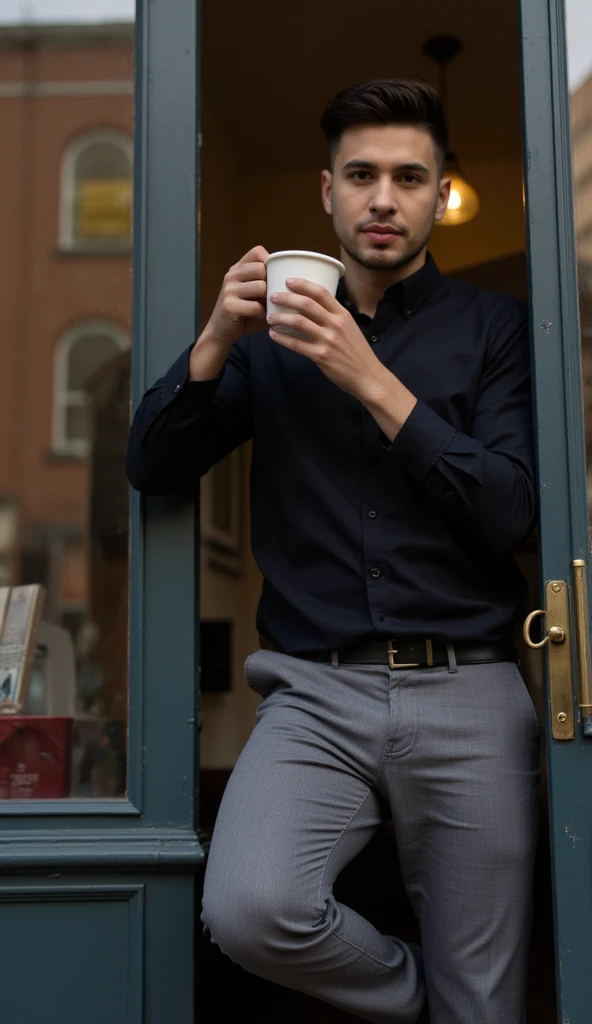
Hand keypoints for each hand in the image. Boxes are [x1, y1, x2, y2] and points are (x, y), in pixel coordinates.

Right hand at [204, 245, 268, 349]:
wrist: (221, 331)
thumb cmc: (245, 312)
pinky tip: (260, 317)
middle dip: (270, 283)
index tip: (272, 278)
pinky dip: (263, 314)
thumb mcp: (254, 293)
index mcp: (238, 269)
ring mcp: (229, 290)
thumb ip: (268, 284)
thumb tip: (299, 280)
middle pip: (261, 268)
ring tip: (267, 307)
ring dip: (268, 299)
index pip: (257, 252)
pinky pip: (256, 306)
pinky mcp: (229, 306)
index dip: (270, 263)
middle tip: (270, 295)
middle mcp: (231, 275)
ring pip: (260, 286)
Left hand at [267, 278, 384, 399]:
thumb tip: (313, 309)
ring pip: (298, 322)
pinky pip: (296, 344)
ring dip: (280, 318)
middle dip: (286, 298)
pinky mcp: (320, 356)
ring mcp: (328, 340)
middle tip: (273, 296)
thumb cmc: (357, 353)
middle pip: (306, 304)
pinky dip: (282, 338)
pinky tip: (273, 335)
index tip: (289, 281)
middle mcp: (335, 324)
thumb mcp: (350, 328)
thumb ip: (334, 318)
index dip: (303, 284)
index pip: (321, 292)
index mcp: (343, 315)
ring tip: (270, 317)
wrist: (367, 376)